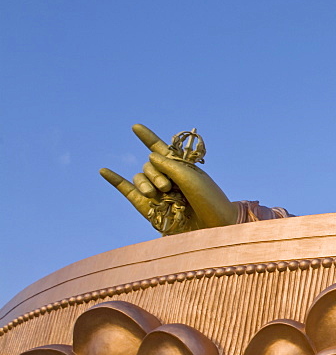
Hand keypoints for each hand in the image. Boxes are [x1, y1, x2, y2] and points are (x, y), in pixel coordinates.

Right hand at [100, 124, 238, 233]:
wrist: (213, 228)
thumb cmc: (209, 202)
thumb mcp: (192, 179)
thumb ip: (169, 166)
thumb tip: (150, 155)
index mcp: (182, 168)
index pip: (162, 150)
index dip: (148, 138)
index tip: (136, 127)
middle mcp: (169, 179)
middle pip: (149, 165)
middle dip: (155, 173)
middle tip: (167, 186)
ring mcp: (158, 193)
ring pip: (140, 178)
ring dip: (145, 183)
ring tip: (156, 194)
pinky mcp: (149, 208)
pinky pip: (128, 191)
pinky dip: (116, 181)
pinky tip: (104, 170)